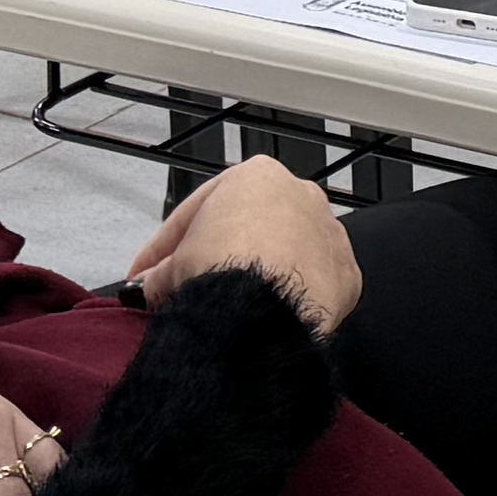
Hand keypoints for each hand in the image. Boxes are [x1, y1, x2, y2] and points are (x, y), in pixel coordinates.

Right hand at [127, 153, 361, 334]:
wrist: (262, 308)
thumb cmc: (222, 271)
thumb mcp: (170, 267)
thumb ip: (161, 271)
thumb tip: (153, 286)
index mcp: (257, 176)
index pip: (200, 211)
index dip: (166, 249)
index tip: (149, 274)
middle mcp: (301, 196)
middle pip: (247, 232)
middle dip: (215, 262)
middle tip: (183, 293)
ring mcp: (329, 234)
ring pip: (284, 257)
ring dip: (256, 280)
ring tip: (223, 312)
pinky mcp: (346, 275)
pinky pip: (312, 286)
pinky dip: (289, 301)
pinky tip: (265, 319)